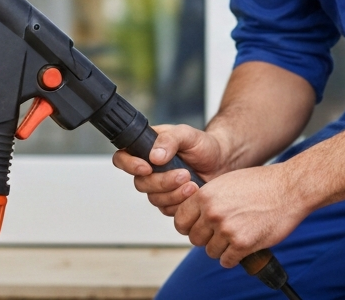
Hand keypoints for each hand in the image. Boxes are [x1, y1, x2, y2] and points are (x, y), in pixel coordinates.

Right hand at [111, 124, 226, 215]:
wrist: (222, 162)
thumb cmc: (203, 145)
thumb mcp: (187, 134)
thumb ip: (169, 140)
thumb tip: (154, 156)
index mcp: (146, 149)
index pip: (122, 158)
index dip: (130, 165)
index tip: (147, 167)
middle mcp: (149, 169)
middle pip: (141, 183)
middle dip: (163, 182)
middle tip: (184, 174)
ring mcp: (158, 187)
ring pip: (154, 198)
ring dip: (175, 193)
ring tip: (193, 183)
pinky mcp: (170, 201)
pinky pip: (167, 209)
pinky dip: (181, 202)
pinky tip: (194, 192)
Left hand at [174, 163, 308, 267]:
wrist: (289, 189)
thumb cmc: (260, 184)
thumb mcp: (226, 182)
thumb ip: (207, 199)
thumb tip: (194, 217)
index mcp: (205, 196)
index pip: (180, 221)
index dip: (189, 226)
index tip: (199, 227)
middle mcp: (212, 213)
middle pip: (195, 239)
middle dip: (206, 238)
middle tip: (221, 233)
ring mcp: (227, 230)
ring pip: (211, 251)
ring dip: (222, 248)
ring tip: (235, 236)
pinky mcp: (243, 244)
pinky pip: (227, 261)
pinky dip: (234, 257)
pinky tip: (242, 246)